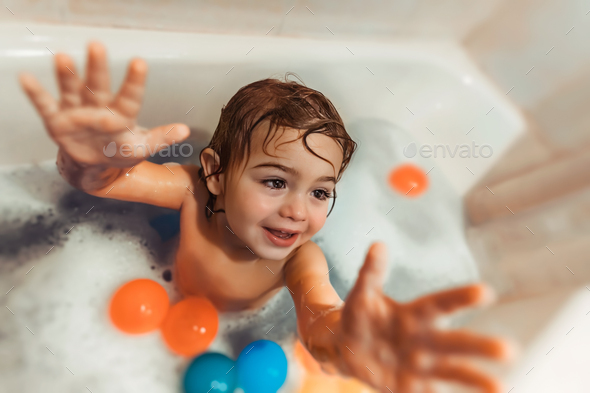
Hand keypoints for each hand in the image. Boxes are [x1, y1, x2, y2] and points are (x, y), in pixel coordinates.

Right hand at [18, 41, 189, 167]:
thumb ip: (160, 138)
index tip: (139, 63)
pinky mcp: (57, 120)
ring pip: (73, 89)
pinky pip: (44, 104)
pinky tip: (25, 78)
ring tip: (63, 57)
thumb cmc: (119, 152)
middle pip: (98, 85)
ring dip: (68, 75)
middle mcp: (98, 106)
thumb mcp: (141, 148)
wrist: (94, 166)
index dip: (134, 81)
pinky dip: (35, 93)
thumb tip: (185, 130)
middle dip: (97, 67)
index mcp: (121, 114)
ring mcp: (77, 111)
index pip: (129, 96)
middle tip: (98, 46)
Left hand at [336, 242, 513, 392]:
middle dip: (480, 346)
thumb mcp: (362, 294)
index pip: (441, 304)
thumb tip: (378, 246)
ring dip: (474, 380)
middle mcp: (425, 341)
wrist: (348, 345)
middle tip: (510, 350)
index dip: (461, 298)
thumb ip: (371, 273)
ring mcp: (419, 366)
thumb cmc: (362, 315)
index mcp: (416, 315)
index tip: (486, 291)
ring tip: (500, 388)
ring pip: (450, 373)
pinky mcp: (408, 388)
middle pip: (455, 342)